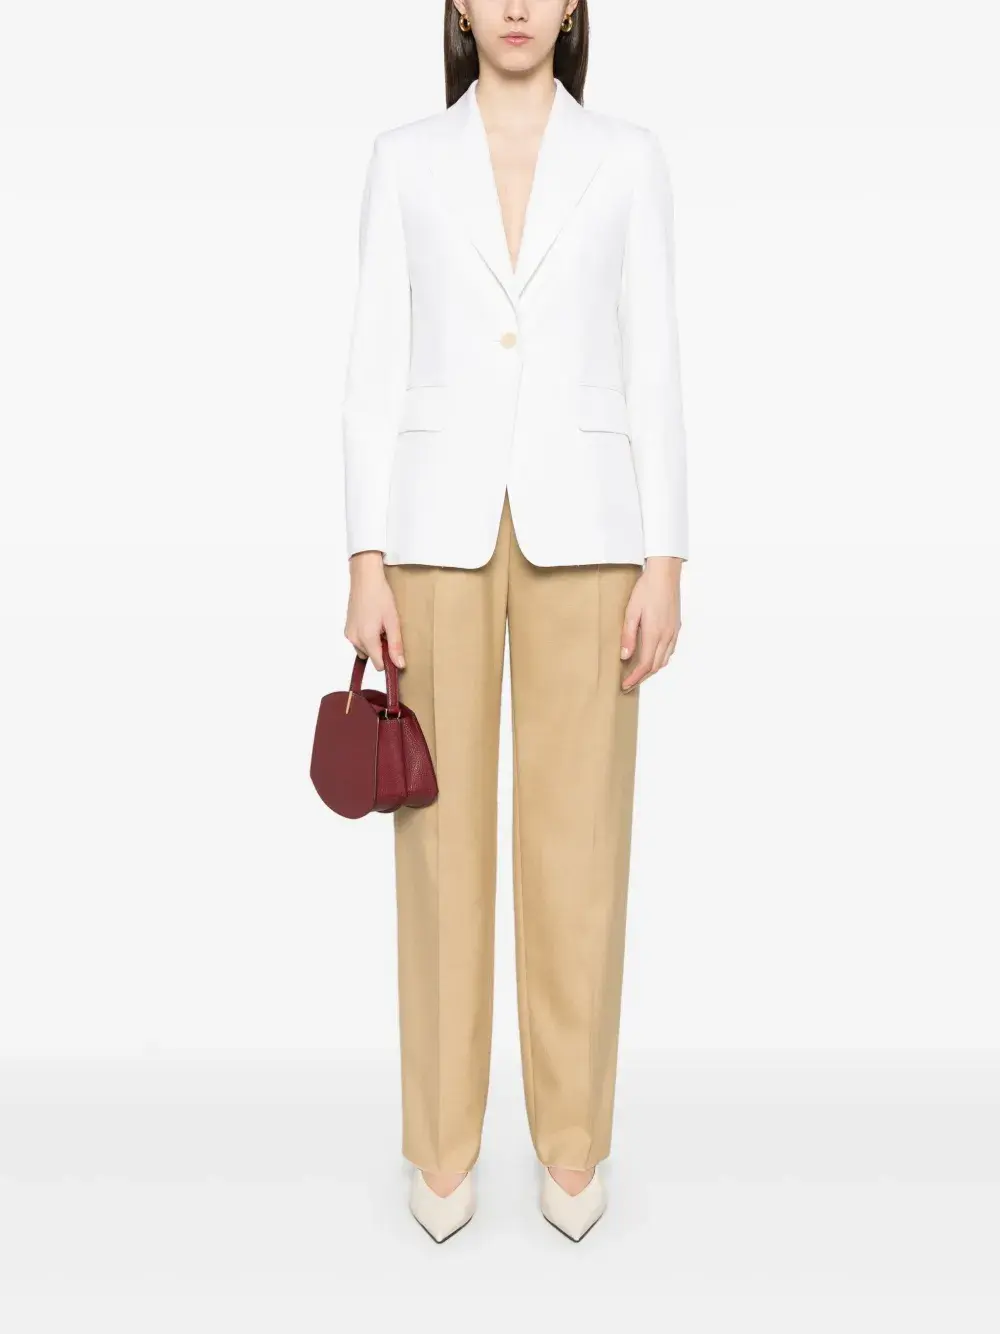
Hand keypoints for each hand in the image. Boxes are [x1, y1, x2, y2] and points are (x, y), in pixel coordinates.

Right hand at [344, 551, 404, 671]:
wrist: (365, 578)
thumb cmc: (380, 596)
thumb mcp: (393, 621)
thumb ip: (395, 645)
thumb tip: (399, 665)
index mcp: (366, 638)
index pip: (378, 664)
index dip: (389, 660)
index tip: (396, 650)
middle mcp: (354, 639)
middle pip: (372, 656)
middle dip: (381, 648)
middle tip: (388, 630)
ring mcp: (349, 633)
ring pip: (365, 649)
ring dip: (374, 642)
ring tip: (380, 624)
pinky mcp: (347, 628)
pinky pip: (359, 641)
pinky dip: (367, 636)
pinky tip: (372, 621)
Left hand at [620, 556, 682, 690]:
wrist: (665, 575)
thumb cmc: (646, 589)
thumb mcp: (631, 612)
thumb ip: (628, 636)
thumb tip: (624, 656)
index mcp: (654, 634)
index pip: (645, 665)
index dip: (634, 677)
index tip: (625, 684)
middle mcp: (667, 636)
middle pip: (655, 666)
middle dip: (642, 677)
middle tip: (629, 682)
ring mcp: (673, 632)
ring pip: (664, 660)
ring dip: (652, 669)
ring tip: (639, 673)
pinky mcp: (676, 627)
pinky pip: (670, 650)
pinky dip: (660, 659)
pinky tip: (652, 656)